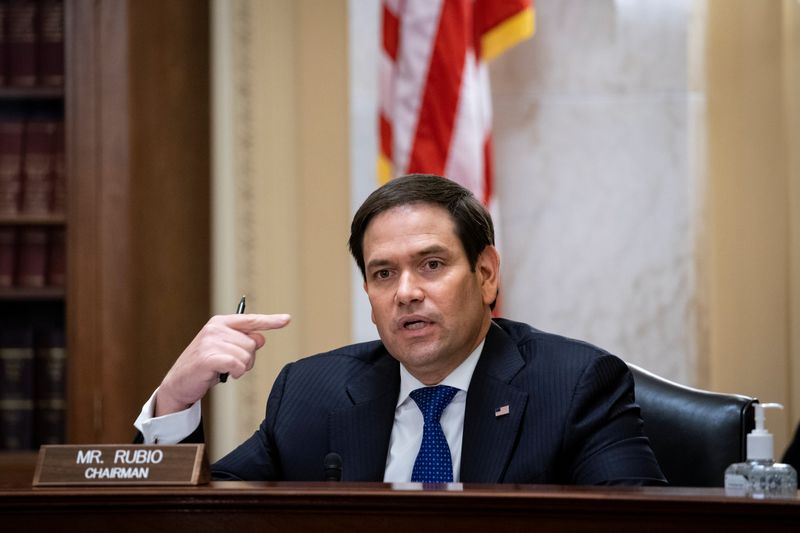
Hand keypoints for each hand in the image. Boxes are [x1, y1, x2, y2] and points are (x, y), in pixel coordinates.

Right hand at [154, 313, 290, 415]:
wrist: (179, 384)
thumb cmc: (205, 367)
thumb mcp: (226, 351)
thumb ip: (243, 342)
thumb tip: (262, 338)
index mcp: (221, 322)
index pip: (251, 320)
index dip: (271, 321)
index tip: (287, 319)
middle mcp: (216, 328)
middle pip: (252, 343)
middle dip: (248, 359)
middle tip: (232, 366)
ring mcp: (211, 342)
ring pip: (247, 355)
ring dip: (241, 368)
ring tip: (225, 370)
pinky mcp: (208, 357)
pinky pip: (237, 364)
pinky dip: (236, 372)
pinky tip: (227, 374)